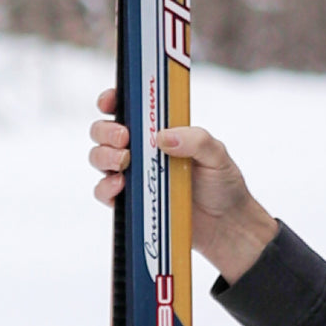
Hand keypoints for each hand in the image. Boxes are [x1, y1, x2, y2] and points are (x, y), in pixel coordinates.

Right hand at [88, 88, 278, 282]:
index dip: (114, 100)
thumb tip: (164, 137)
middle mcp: (144, 150)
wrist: (225, 225)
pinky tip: (120, 185)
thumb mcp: (217, 156)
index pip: (131, 108)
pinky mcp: (130, 202)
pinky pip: (104, 191)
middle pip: (105, 131)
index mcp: (163, 131)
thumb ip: (196, 140)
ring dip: (104, 155)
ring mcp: (135, 175)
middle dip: (106, 130)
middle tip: (124, 137)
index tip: (110, 101)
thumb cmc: (223, 184)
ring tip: (124, 161)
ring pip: (100, 158)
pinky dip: (105, 187)